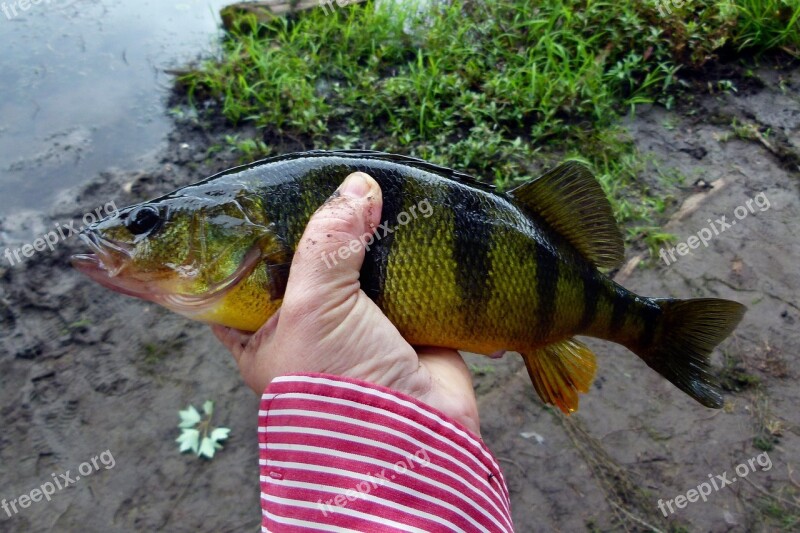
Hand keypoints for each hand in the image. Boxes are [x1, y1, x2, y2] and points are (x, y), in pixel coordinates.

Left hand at [211, 172, 480, 435]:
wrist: (415, 436)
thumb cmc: (339, 382)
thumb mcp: (314, 306)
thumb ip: (328, 242)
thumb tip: (356, 186)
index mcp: (264, 334)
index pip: (246, 277)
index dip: (255, 239)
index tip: (269, 198)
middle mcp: (309, 330)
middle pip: (310, 264)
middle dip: (324, 231)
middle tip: (330, 186)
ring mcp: (358, 327)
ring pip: (360, 268)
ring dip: (371, 240)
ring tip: (374, 194)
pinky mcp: (405, 325)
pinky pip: (404, 279)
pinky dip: (410, 257)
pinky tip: (412, 222)